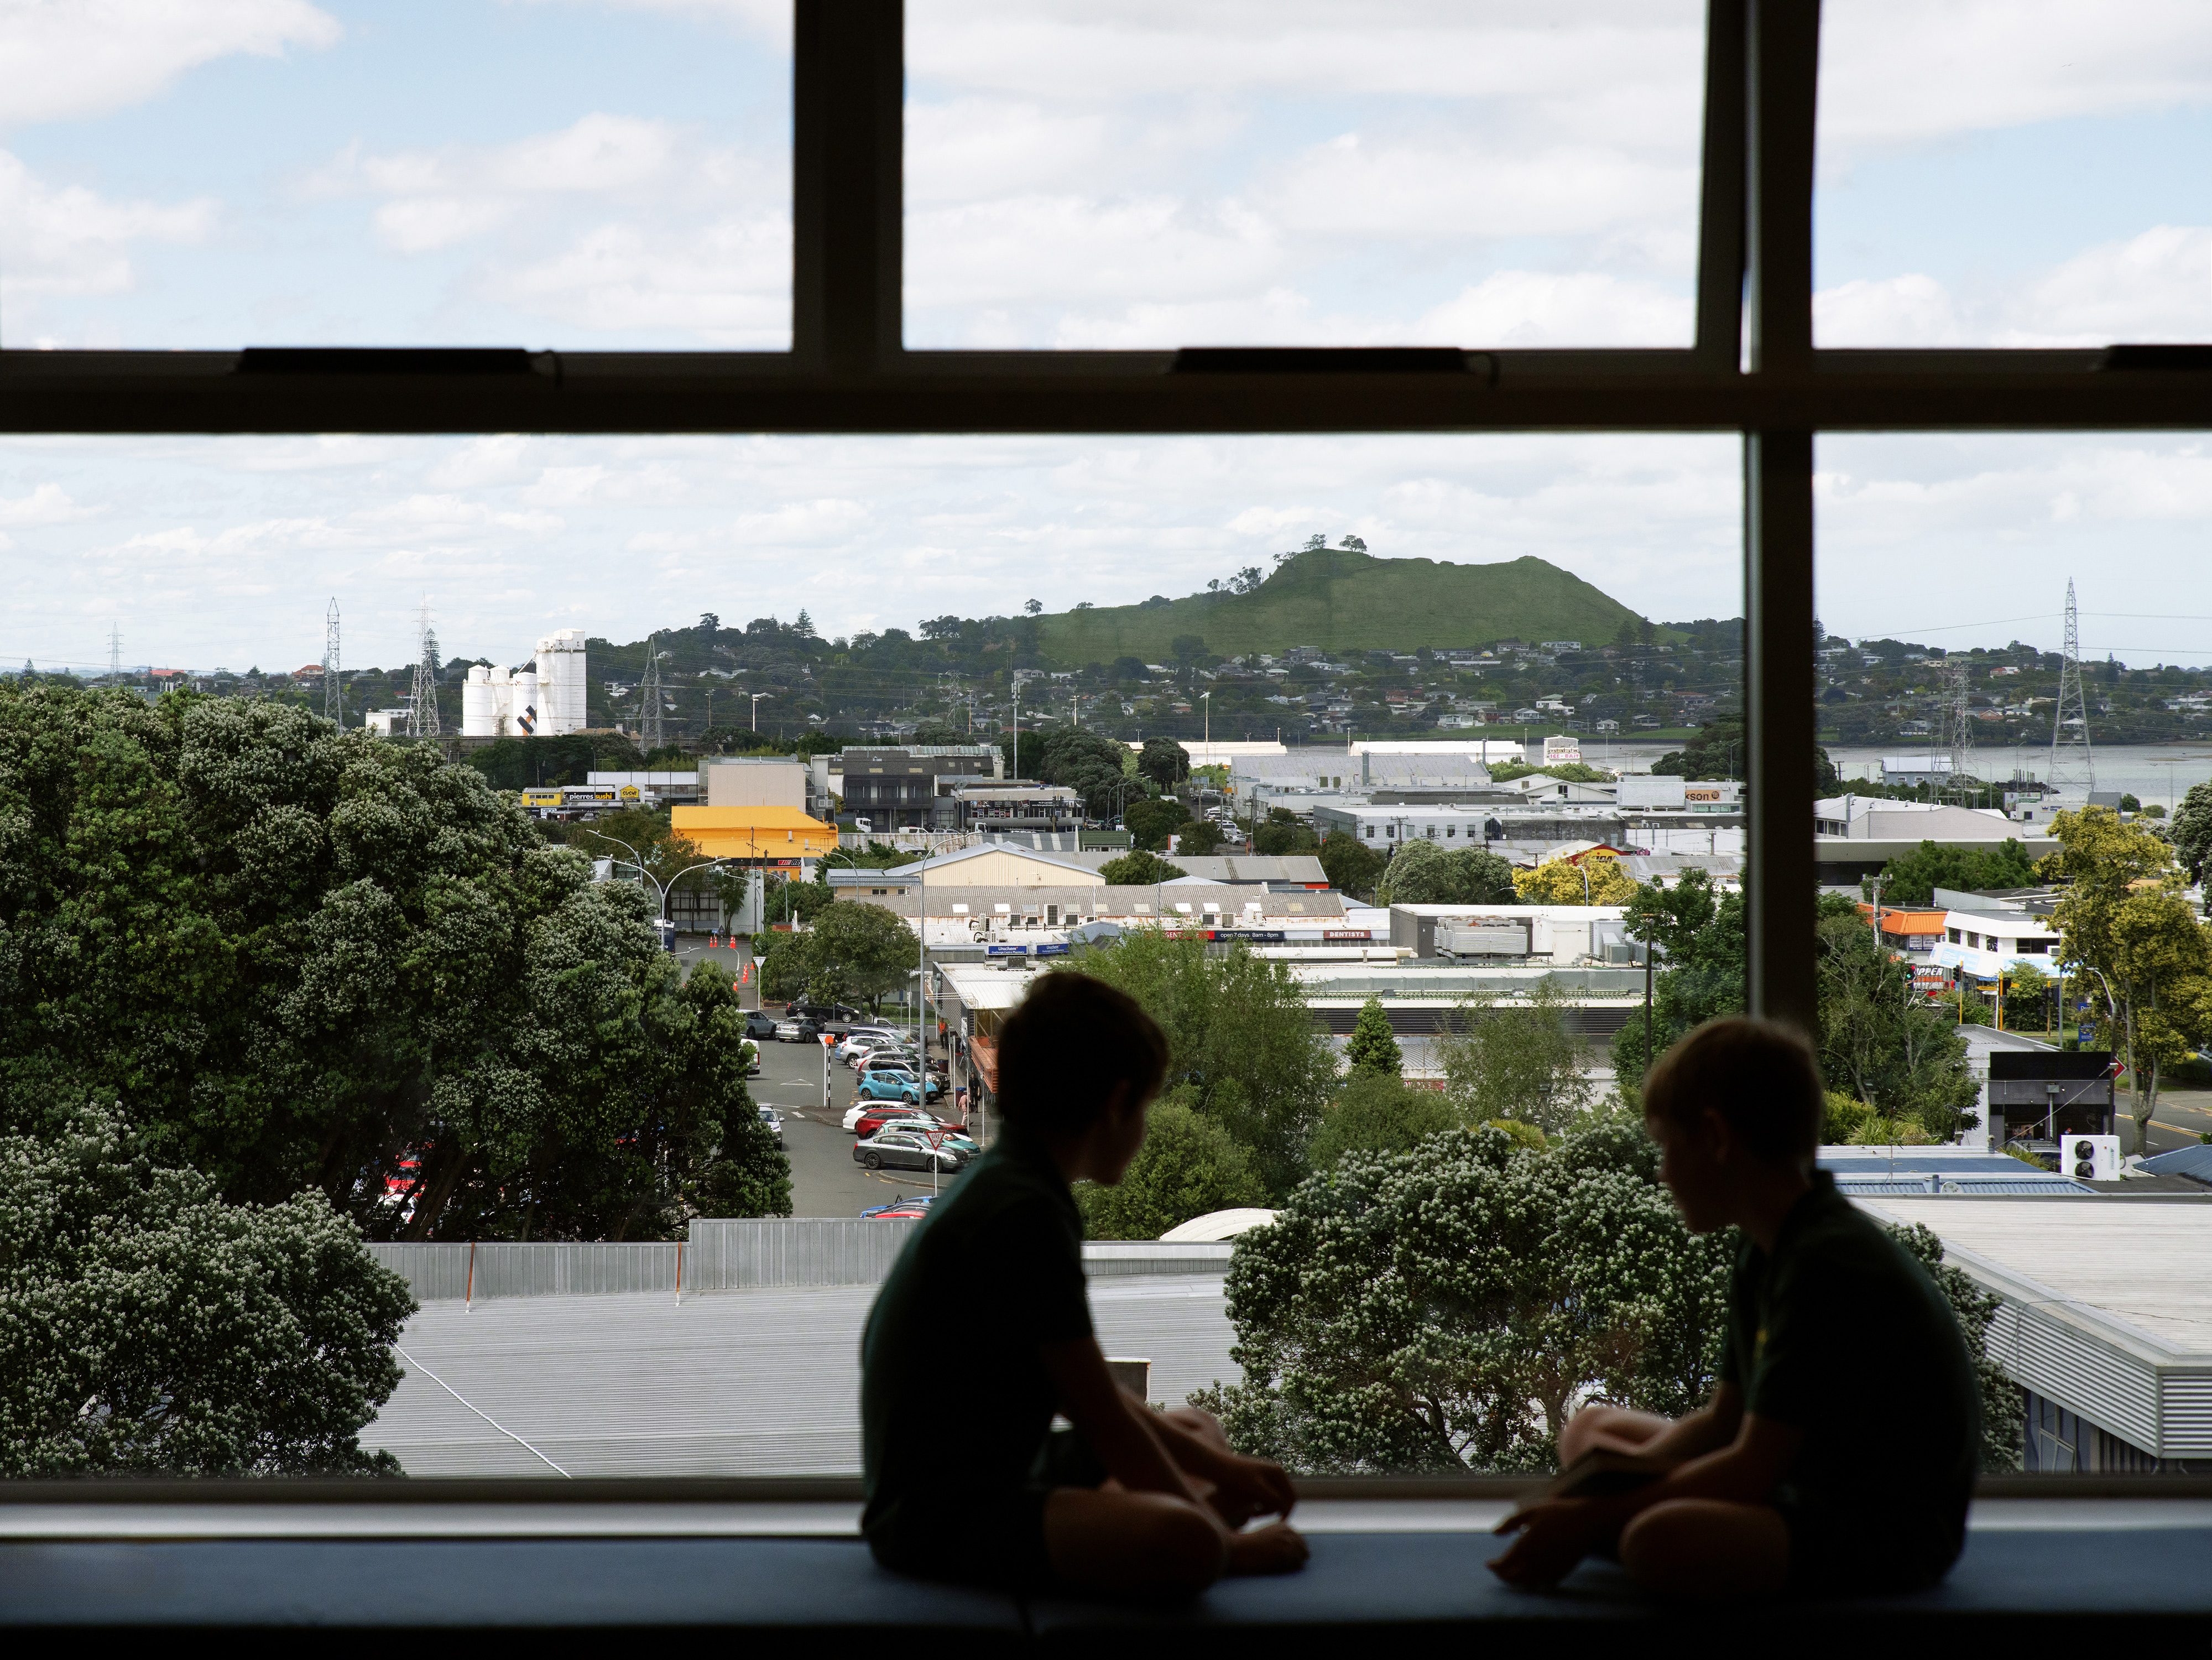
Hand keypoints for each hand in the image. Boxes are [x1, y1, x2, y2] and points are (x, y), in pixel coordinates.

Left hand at [1202, 1454, 1297, 1527]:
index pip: (1291, 1497)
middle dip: (1274, 1510)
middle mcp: (1276, 1473)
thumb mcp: (1255, 1488)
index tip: (1278, 1523)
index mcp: (1279, 1473)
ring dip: (1267, 1509)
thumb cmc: (1236, 1476)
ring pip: (1275, 1499)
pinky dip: (1261, 1505)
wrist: (1219, 1466)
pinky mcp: (1260, 1481)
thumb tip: (1286, 1507)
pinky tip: (1249, 1509)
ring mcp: (1268, 1477)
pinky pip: (1267, 1497)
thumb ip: (1272, 1497)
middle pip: (1284, 1499)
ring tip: (1252, 1514)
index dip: (1287, 1511)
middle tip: (1258, 1517)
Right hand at [1224, 1520, 1309, 1576]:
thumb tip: (1304, 1554)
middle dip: (1295, 1560)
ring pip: (1301, 1560)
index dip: (1292, 1555)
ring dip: (1290, 1566)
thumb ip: (1283, 1542)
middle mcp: (1288, 1531)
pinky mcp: (1284, 1553)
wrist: (1236, 1550)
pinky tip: (1273, 1568)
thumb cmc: (1248, 1549)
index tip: (1278, 1559)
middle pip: (1304, 1552)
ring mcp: (1286, 1541)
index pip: (1301, 1544)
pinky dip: (1287, 1571)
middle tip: (1277, 1564)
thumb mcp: (1267, 1539)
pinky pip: (1295, 1567)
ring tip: (1274, 1565)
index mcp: (1284, 1527)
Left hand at [1487, 1498, 1604, 1589]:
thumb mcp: (1530, 1511)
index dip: (1494, 1567)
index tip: (1488, 1564)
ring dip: (1518, 1581)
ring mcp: (1550, 1569)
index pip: (1504, 1565)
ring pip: (1528, 1583)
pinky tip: (1532, 1575)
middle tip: (1498, 1571)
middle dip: (1503, 1576)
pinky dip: (1535, 1582)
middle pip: (1514, 1578)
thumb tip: (1494, 1533)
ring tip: (1512, 1574)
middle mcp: (1536, 1562)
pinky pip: (1545, 1584)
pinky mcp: (1562, 1573)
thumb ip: (1510, 1523)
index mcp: (1525, 1547)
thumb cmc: (1556, 1513)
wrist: (1585, 1522)